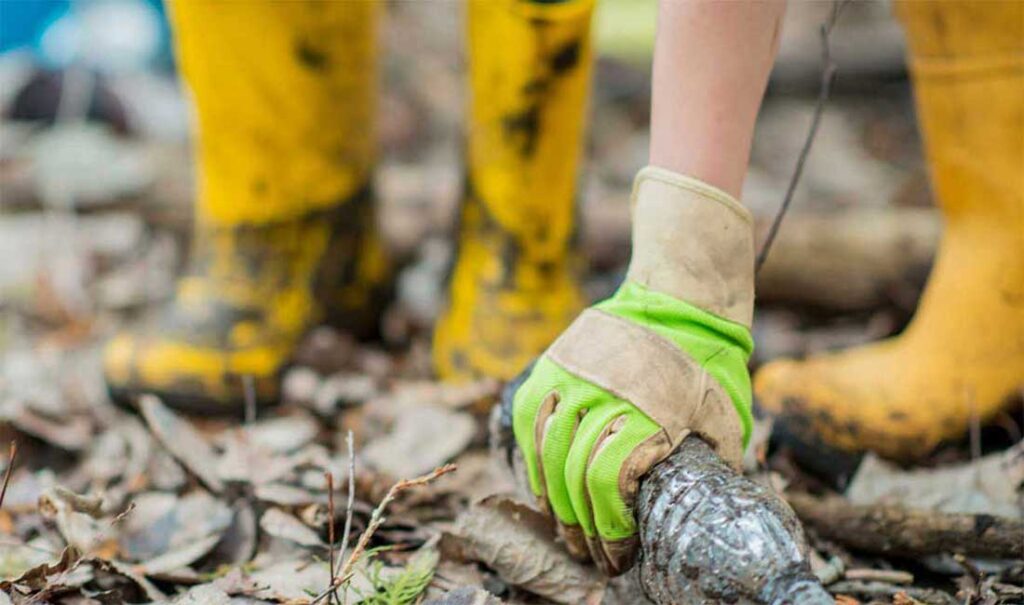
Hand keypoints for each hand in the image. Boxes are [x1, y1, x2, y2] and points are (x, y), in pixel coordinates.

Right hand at [509, 166, 755, 575]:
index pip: (610, 483)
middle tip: (587, 553)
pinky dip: (531, 455)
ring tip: (562, 528)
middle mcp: (604, 394)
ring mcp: (572, 376)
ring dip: (550, 498)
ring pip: (546, 449)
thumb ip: (715, 460)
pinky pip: (530, 418)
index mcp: (649, 412)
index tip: (615, 554)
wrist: (679, 299)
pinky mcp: (554, 364)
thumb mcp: (724, 415)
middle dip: (579, 525)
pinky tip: (541, 485)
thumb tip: (712, 504)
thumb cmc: (708, 364)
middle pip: (574, 473)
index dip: (607, 527)